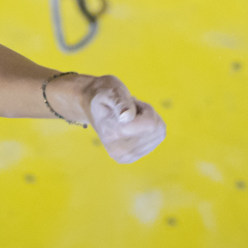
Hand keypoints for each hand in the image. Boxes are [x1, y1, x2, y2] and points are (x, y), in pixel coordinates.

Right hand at [52, 73, 166, 163]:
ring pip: (157, 135)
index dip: (145, 108)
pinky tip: (131, 125)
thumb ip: (121, 102)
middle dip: (147, 115)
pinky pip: (154, 142)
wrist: (90, 104)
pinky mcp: (129, 158)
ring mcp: (125, 157)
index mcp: (115, 132)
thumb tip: (127, 117)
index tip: (130, 103)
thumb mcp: (111, 89)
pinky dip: (146, 130)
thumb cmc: (103, 93)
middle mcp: (119, 150)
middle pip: (157, 130)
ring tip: (128, 116)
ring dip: (146, 122)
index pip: (152, 124)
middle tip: (128, 109)